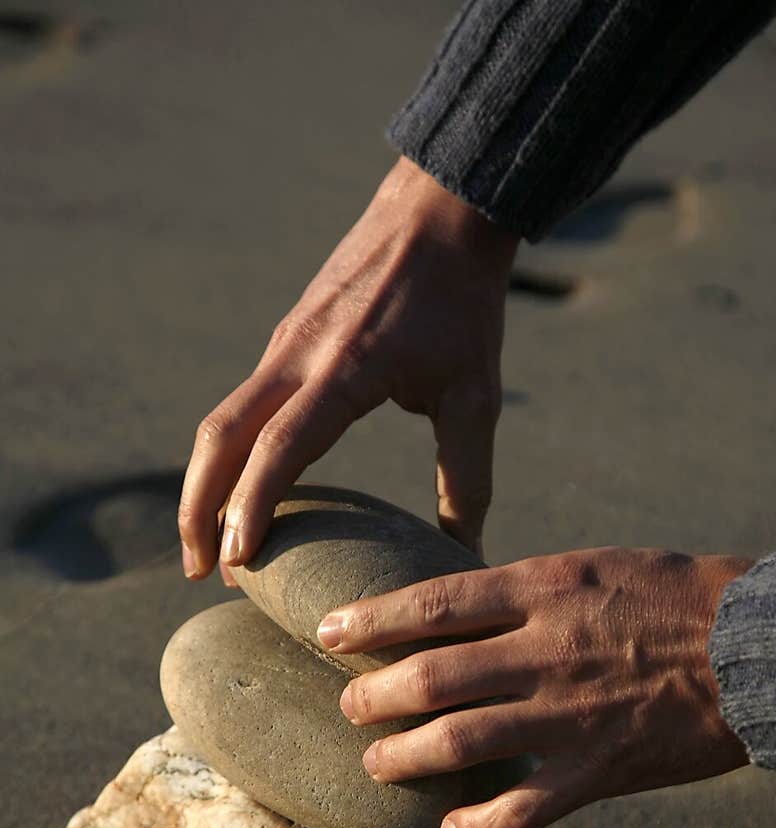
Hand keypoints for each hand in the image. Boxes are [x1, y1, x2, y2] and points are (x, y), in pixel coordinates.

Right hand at [178, 157, 518, 582]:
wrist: (440, 207)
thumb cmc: (464, 304)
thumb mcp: (476, 395)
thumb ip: (467, 478)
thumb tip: (466, 557)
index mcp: (343, 371)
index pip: (279, 449)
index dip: (251, 506)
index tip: (237, 561)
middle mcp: (297, 357)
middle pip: (220, 438)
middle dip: (199, 508)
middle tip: (197, 570)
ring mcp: (284, 345)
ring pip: (222, 421)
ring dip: (206, 485)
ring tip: (210, 545)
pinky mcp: (286, 339)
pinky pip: (244, 404)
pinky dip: (230, 453)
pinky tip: (242, 488)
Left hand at [316, 548, 752, 827]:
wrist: (760, 647)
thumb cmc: (678, 596)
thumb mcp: (594, 566)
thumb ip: (526, 591)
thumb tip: (456, 610)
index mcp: (545, 590)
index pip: (434, 603)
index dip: (371, 620)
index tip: (328, 631)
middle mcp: (545, 652)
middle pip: (430, 679)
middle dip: (373, 698)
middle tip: (349, 708)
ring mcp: (570, 715)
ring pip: (459, 744)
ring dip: (404, 758)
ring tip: (376, 763)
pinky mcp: (599, 770)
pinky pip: (522, 810)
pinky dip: (478, 825)